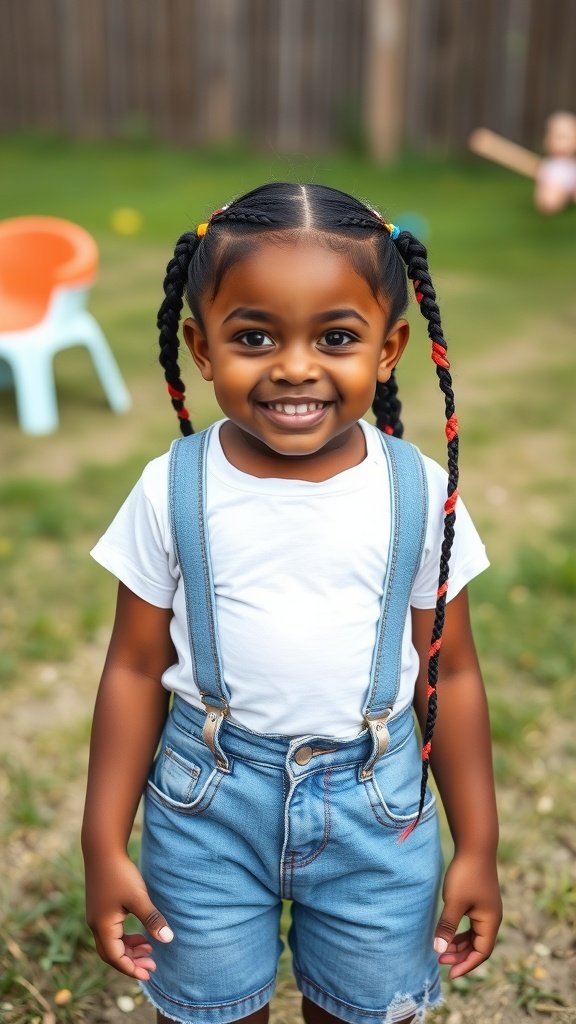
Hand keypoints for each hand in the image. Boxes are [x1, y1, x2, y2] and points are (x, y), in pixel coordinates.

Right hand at [85, 851, 172, 980]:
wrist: (102, 850)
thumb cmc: (120, 873)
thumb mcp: (139, 898)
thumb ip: (152, 920)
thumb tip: (168, 940)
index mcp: (103, 926)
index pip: (115, 957)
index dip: (131, 968)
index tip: (149, 974)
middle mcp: (96, 925)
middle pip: (111, 954)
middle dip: (131, 962)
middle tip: (153, 965)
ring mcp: (96, 916)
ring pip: (111, 943)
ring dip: (129, 949)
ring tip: (149, 948)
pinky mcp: (100, 908)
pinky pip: (111, 932)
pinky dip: (125, 938)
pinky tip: (140, 933)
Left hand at [433, 851, 501, 978]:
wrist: (475, 846)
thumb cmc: (465, 874)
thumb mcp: (453, 903)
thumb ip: (447, 927)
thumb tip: (439, 951)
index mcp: (490, 922)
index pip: (481, 952)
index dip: (466, 965)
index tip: (450, 974)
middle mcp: (492, 918)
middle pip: (478, 946)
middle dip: (460, 956)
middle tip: (439, 961)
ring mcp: (487, 909)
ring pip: (475, 935)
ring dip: (459, 944)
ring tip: (441, 949)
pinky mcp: (480, 901)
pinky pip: (472, 925)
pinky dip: (461, 932)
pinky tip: (448, 933)